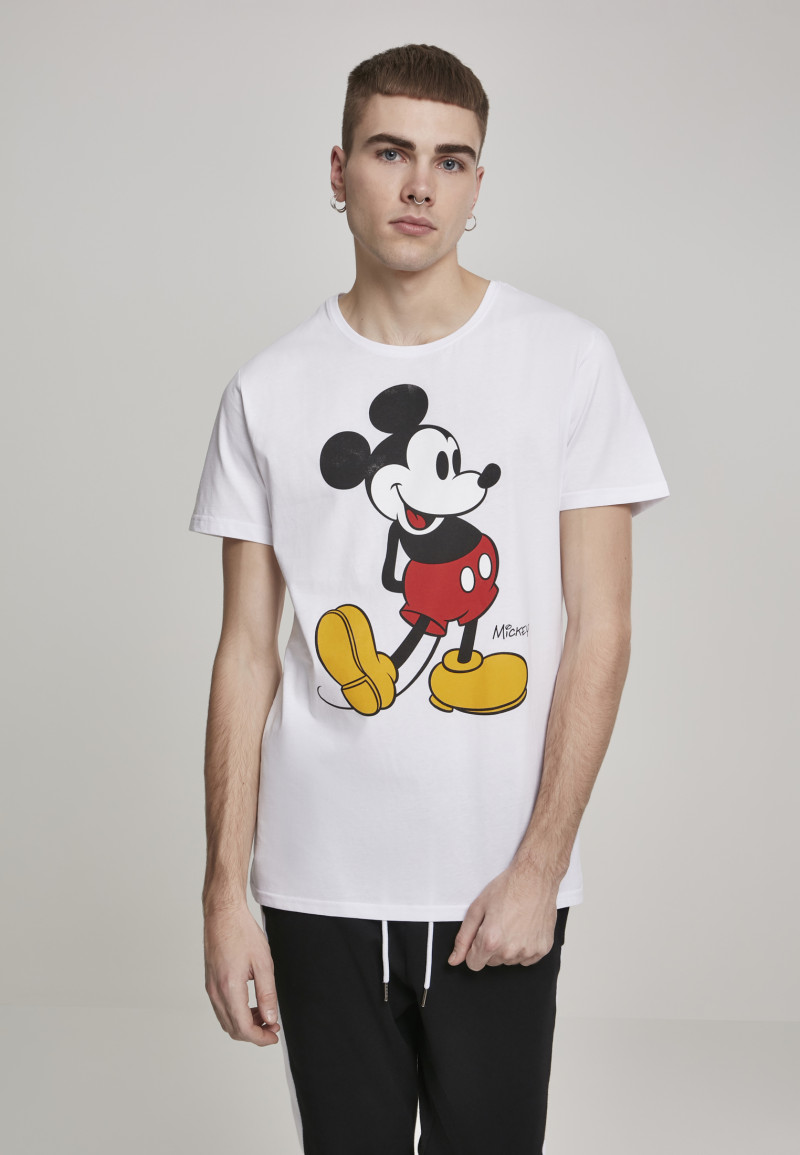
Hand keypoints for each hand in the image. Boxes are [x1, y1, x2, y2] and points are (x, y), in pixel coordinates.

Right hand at [203, 904, 281, 1045]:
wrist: (223, 914)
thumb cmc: (242, 933)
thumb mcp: (263, 963)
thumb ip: (267, 993)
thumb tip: (270, 1018)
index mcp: (229, 988)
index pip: (243, 1028)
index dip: (260, 1038)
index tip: (274, 1035)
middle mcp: (216, 992)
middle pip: (233, 1029)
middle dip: (254, 1033)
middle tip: (273, 1026)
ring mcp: (211, 988)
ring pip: (226, 1020)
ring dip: (245, 1024)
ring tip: (265, 1014)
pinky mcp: (210, 983)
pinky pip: (222, 1008)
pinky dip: (237, 1014)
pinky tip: (251, 1005)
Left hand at [447, 864, 559, 971]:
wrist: (535, 877)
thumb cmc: (507, 888)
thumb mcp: (477, 908)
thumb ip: (463, 938)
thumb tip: (454, 960)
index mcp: (490, 941)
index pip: (474, 964)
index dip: (474, 950)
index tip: (480, 935)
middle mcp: (510, 951)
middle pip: (492, 962)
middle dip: (491, 947)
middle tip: (498, 923)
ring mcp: (528, 951)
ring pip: (509, 961)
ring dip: (508, 948)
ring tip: (513, 923)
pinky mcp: (542, 949)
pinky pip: (527, 959)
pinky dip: (524, 947)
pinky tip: (525, 928)